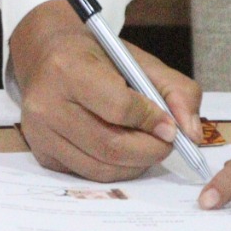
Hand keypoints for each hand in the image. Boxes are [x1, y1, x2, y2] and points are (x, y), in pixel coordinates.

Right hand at [8, 4, 203, 182]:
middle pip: (111, 145)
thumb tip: (191, 134)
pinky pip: (88, 174)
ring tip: (148, 147)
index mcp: (68, 68)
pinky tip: (123, 151)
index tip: (171, 126)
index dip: (152, 121)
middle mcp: (46, 103)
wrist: (47, 56)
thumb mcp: (138, 60)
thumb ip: (176, 90)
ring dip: (135, 164)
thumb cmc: (96, 57)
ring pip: (101, 167)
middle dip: (150, 150)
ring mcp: (39, 133)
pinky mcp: (42, 154)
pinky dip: (115, 169)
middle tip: (167, 143)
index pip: (119, 108)